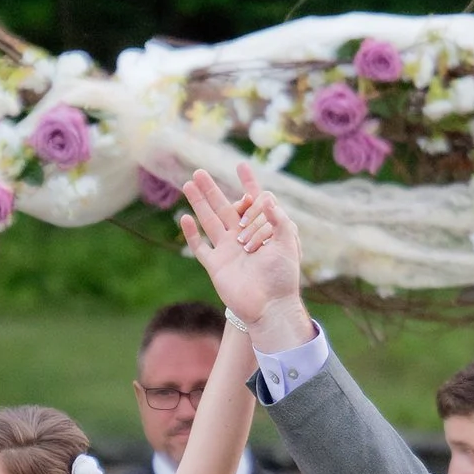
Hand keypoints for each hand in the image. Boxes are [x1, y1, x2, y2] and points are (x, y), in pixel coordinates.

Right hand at [177, 165, 310, 345]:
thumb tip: (266, 197)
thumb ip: (279, 220)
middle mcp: (241, 237)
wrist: (270, 307)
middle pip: (224, 207)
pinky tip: (185, 218)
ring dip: (199, 203)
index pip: (252, 202)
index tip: (241, 165)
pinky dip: (191, 234)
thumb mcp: (288, 244)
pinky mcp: (215, 265)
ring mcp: (227, 250)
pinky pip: (200, 247)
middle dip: (212, 189)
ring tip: (188, 184)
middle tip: (200, 171)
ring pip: (209, 221)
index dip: (248, 183)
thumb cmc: (283, 277)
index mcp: (260, 230)